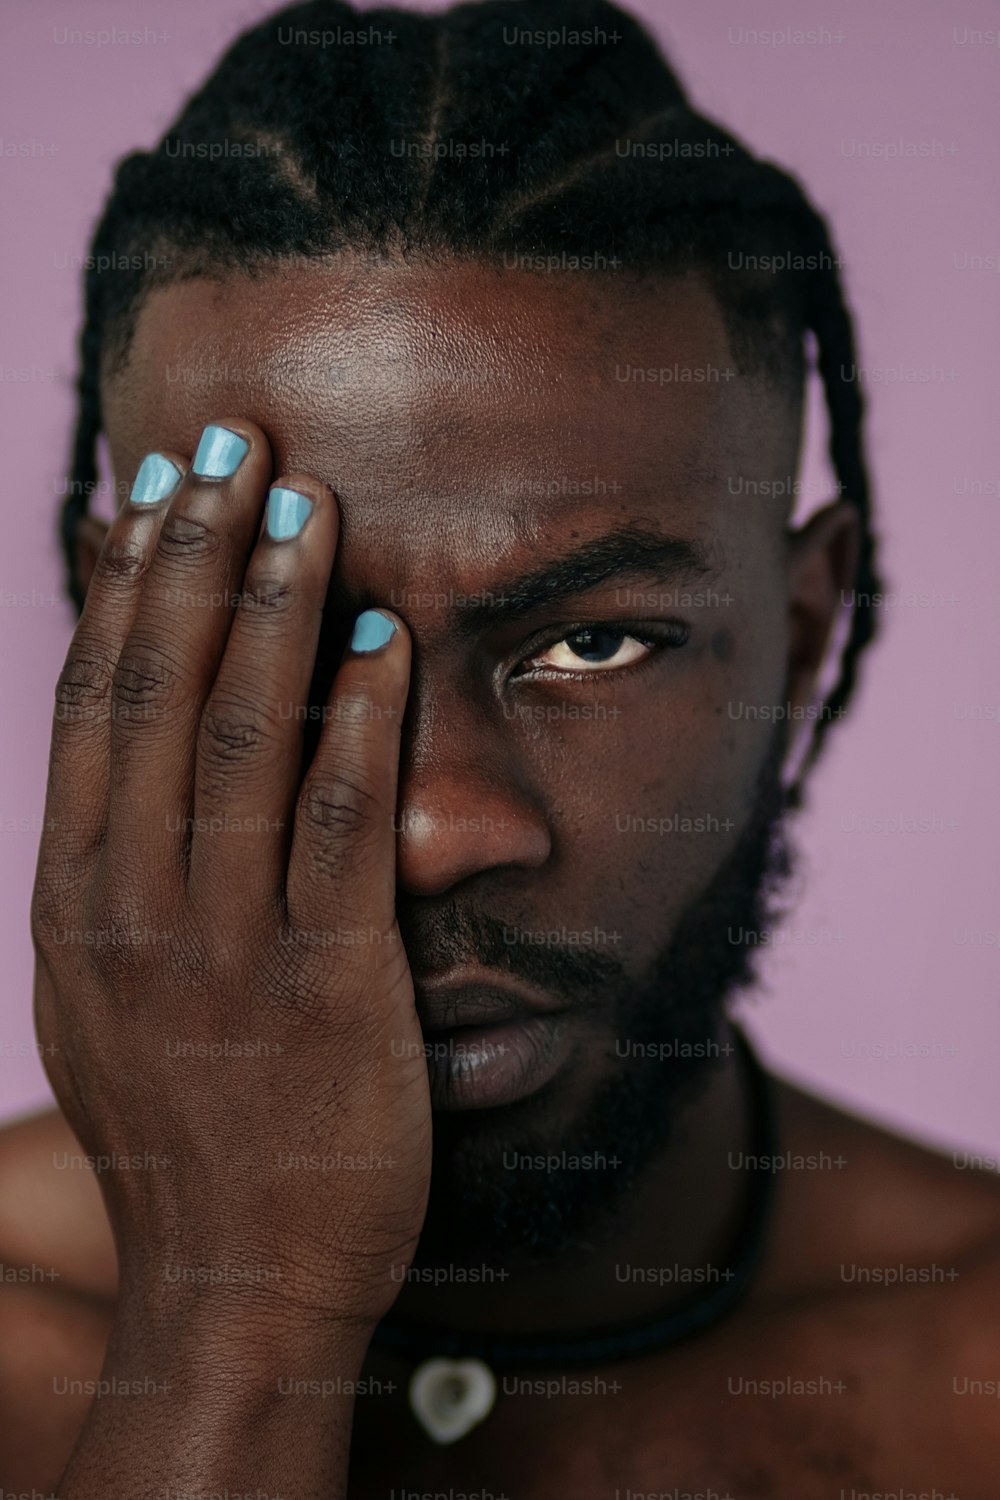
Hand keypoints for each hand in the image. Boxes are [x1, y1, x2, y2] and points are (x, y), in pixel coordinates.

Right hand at [31, 420, 431, 1331]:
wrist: (233, 1284)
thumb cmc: (186, 1132)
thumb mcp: (111, 993)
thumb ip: (123, 873)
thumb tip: (146, 752)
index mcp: (76, 900)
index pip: (92, 706)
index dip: (125, 587)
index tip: (154, 488)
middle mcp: (131, 907)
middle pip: (156, 694)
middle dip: (194, 557)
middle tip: (231, 443)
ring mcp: (222, 946)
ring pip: (240, 741)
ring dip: (274, 609)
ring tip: (304, 500)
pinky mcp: (325, 987)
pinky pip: (340, 829)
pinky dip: (360, 723)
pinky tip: (382, 640)